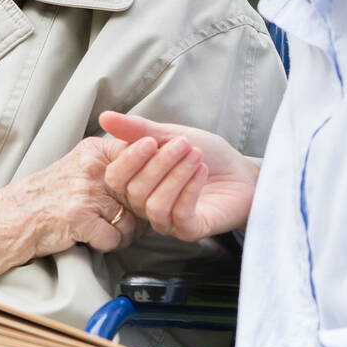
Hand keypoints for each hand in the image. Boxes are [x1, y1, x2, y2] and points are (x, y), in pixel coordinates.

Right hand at [1, 136, 143, 258]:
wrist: (11, 218)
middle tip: (125, 221)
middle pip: (142, 194)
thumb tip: (156, 181)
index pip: (143, 157)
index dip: (151, 180)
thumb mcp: (79, 169)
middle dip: (138, 215)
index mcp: (94, 151)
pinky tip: (89, 239)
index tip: (144, 194)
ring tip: (101, 232)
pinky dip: (105, 245)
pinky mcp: (78, 217)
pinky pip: (114, 238)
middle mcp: (92, 167)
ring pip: (131, 221)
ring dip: (122, 234)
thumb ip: (112, 169)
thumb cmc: (49, 198)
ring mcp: (85, 191)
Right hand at [98, 112, 259, 239]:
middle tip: (183, 144)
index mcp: (137, 182)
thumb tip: (104, 116)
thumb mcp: (170, 135)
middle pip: (136, 191)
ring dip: (176, 175)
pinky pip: (179, 216)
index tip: (151, 140)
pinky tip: (201, 171)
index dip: (130, 159)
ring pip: (155, 205)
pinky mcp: (190, 230)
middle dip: (160, 163)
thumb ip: (138, 129)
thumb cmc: (205, 154)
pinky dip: (189, 190)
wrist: (241, 172)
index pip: (115, 178)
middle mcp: (147, 205)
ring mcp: (168, 221)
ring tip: (196, 156)